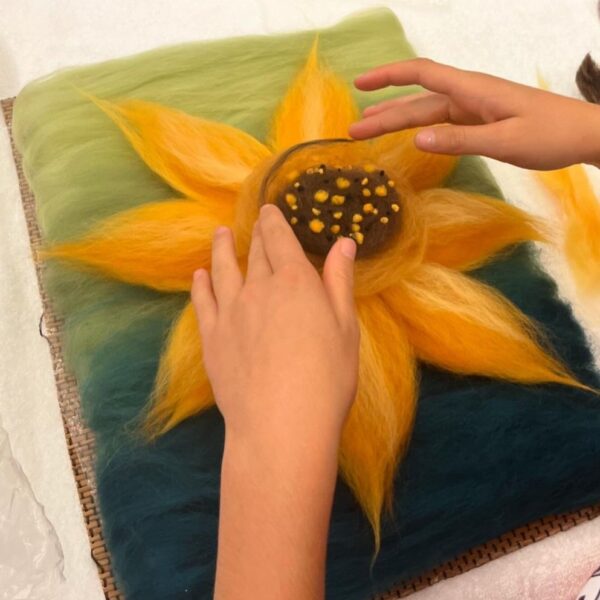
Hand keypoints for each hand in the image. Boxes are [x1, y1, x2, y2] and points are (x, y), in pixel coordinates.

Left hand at [191, 203, 358, 440]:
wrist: (281, 424)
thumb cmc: (326, 378)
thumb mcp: (345, 328)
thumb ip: (339, 281)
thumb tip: (343, 242)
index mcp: (295, 281)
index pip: (280, 239)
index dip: (274, 221)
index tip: (269, 210)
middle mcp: (258, 288)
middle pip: (255, 253)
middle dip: (255, 235)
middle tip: (253, 223)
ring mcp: (230, 312)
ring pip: (223, 270)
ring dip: (221, 249)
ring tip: (220, 234)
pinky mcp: (212, 338)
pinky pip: (202, 302)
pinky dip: (201, 284)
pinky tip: (199, 276)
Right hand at [349, 58, 599, 169]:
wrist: (583, 134)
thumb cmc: (549, 134)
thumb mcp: (505, 140)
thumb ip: (461, 139)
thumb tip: (416, 139)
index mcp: (472, 91)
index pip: (422, 74)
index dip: (389, 77)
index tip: (360, 84)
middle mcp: (468, 96)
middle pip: (417, 100)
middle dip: (383, 113)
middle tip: (351, 131)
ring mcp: (473, 109)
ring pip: (426, 112)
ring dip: (396, 121)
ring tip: (366, 131)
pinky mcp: (479, 122)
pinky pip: (441, 123)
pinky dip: (418, 129)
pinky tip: (407, 136)